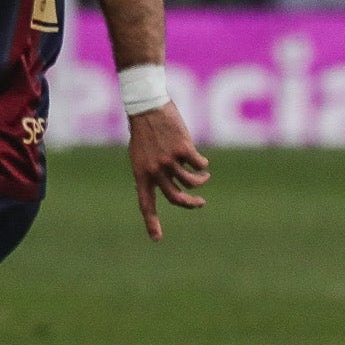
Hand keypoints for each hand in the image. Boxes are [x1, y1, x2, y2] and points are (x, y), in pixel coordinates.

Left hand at [127, 102, 209, 240]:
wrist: (147, 106)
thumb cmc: (143, 131)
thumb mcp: (140, 154)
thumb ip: (152, 170)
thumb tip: (172, 184)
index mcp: (141, 173)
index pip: (146, 203)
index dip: (151, 222)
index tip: (156, 238)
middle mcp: (155, 170)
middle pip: (176, 197)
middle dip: (191, 204)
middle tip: (200, 204)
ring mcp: (169, 160)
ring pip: (191, 181)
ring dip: (200, 181)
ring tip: (204, 177)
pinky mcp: (183, 149)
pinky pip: (199, 165)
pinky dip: (202, 165)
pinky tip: (201, 161)